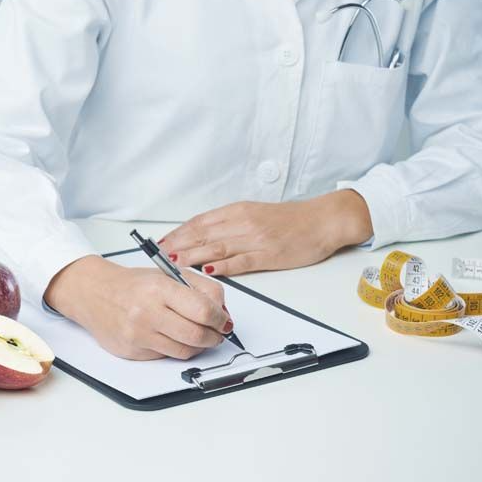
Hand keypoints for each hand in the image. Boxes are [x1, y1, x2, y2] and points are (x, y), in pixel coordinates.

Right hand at [44, 256, 231, 359]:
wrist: (95, 294)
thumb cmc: (134, 285)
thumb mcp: (170, 274)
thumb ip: (202, 289)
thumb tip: (223, 313)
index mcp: (160, 288)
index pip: (204, 311)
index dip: (220, 319)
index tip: (224, 320)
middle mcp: (147, 313)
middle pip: (197, 335)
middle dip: (214, 336)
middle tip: (217, 332)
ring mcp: (139, 335)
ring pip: (185, 352)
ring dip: (199, 346)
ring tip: (197, 335)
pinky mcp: (132, 352)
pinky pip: (167, 357)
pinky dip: (176, 349)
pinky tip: (172, 337)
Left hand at [159, 190, 372, 275]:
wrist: (322, 220)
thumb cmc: (289, 220)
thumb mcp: (254, 213)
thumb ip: (229, 223)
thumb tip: (202, 234)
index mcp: (238, 211)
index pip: (200, 221)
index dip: (179, 232)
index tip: (162, 242)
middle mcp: (243, 222)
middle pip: (204, 234)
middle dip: (179, 245)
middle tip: (159, 256)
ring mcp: (256, 239)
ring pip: (218, 247)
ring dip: (194, 256)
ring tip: (175, 264)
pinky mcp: (269, 254)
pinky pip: (242, 261)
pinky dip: (224, 266)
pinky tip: (209, 271)